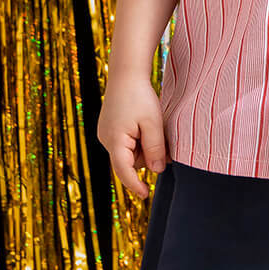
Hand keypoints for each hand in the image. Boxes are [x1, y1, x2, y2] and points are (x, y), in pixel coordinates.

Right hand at [97, 68, 169, 199]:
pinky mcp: (109, 127)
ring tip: (152, 126)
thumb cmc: (140, 96)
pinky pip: (126, 142)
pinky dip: (137, 139)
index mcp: (115, 141)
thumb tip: (157, 171)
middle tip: (163, 139)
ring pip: (129, 152)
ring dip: (143, 146)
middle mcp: (106, 140)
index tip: (145, 195)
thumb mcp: (153, 123)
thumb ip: (155, 149)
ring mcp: (105, 133)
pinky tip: (143, 123)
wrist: (126, 73)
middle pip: (130, 162)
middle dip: (147, 156)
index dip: (135, 185)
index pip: (124, 171)